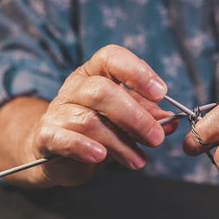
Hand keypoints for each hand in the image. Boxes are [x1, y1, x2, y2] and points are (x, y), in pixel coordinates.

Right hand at [11, 45, 176, 186]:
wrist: (58, 147)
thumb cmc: (97, 127)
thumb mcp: (125, 117)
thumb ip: (146, 116)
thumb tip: (171, 121)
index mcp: (95, 74)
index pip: (112, 58)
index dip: (137, 71)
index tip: (160, 92)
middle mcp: (75, 87)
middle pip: (102, 92)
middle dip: (135, 118)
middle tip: (156, 138)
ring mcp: (59, 111)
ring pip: (89, 121)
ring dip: (120, 143)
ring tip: (138, 160)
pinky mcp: (47, 136)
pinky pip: (65, 139)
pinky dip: (85, 148)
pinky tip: (101, 157)